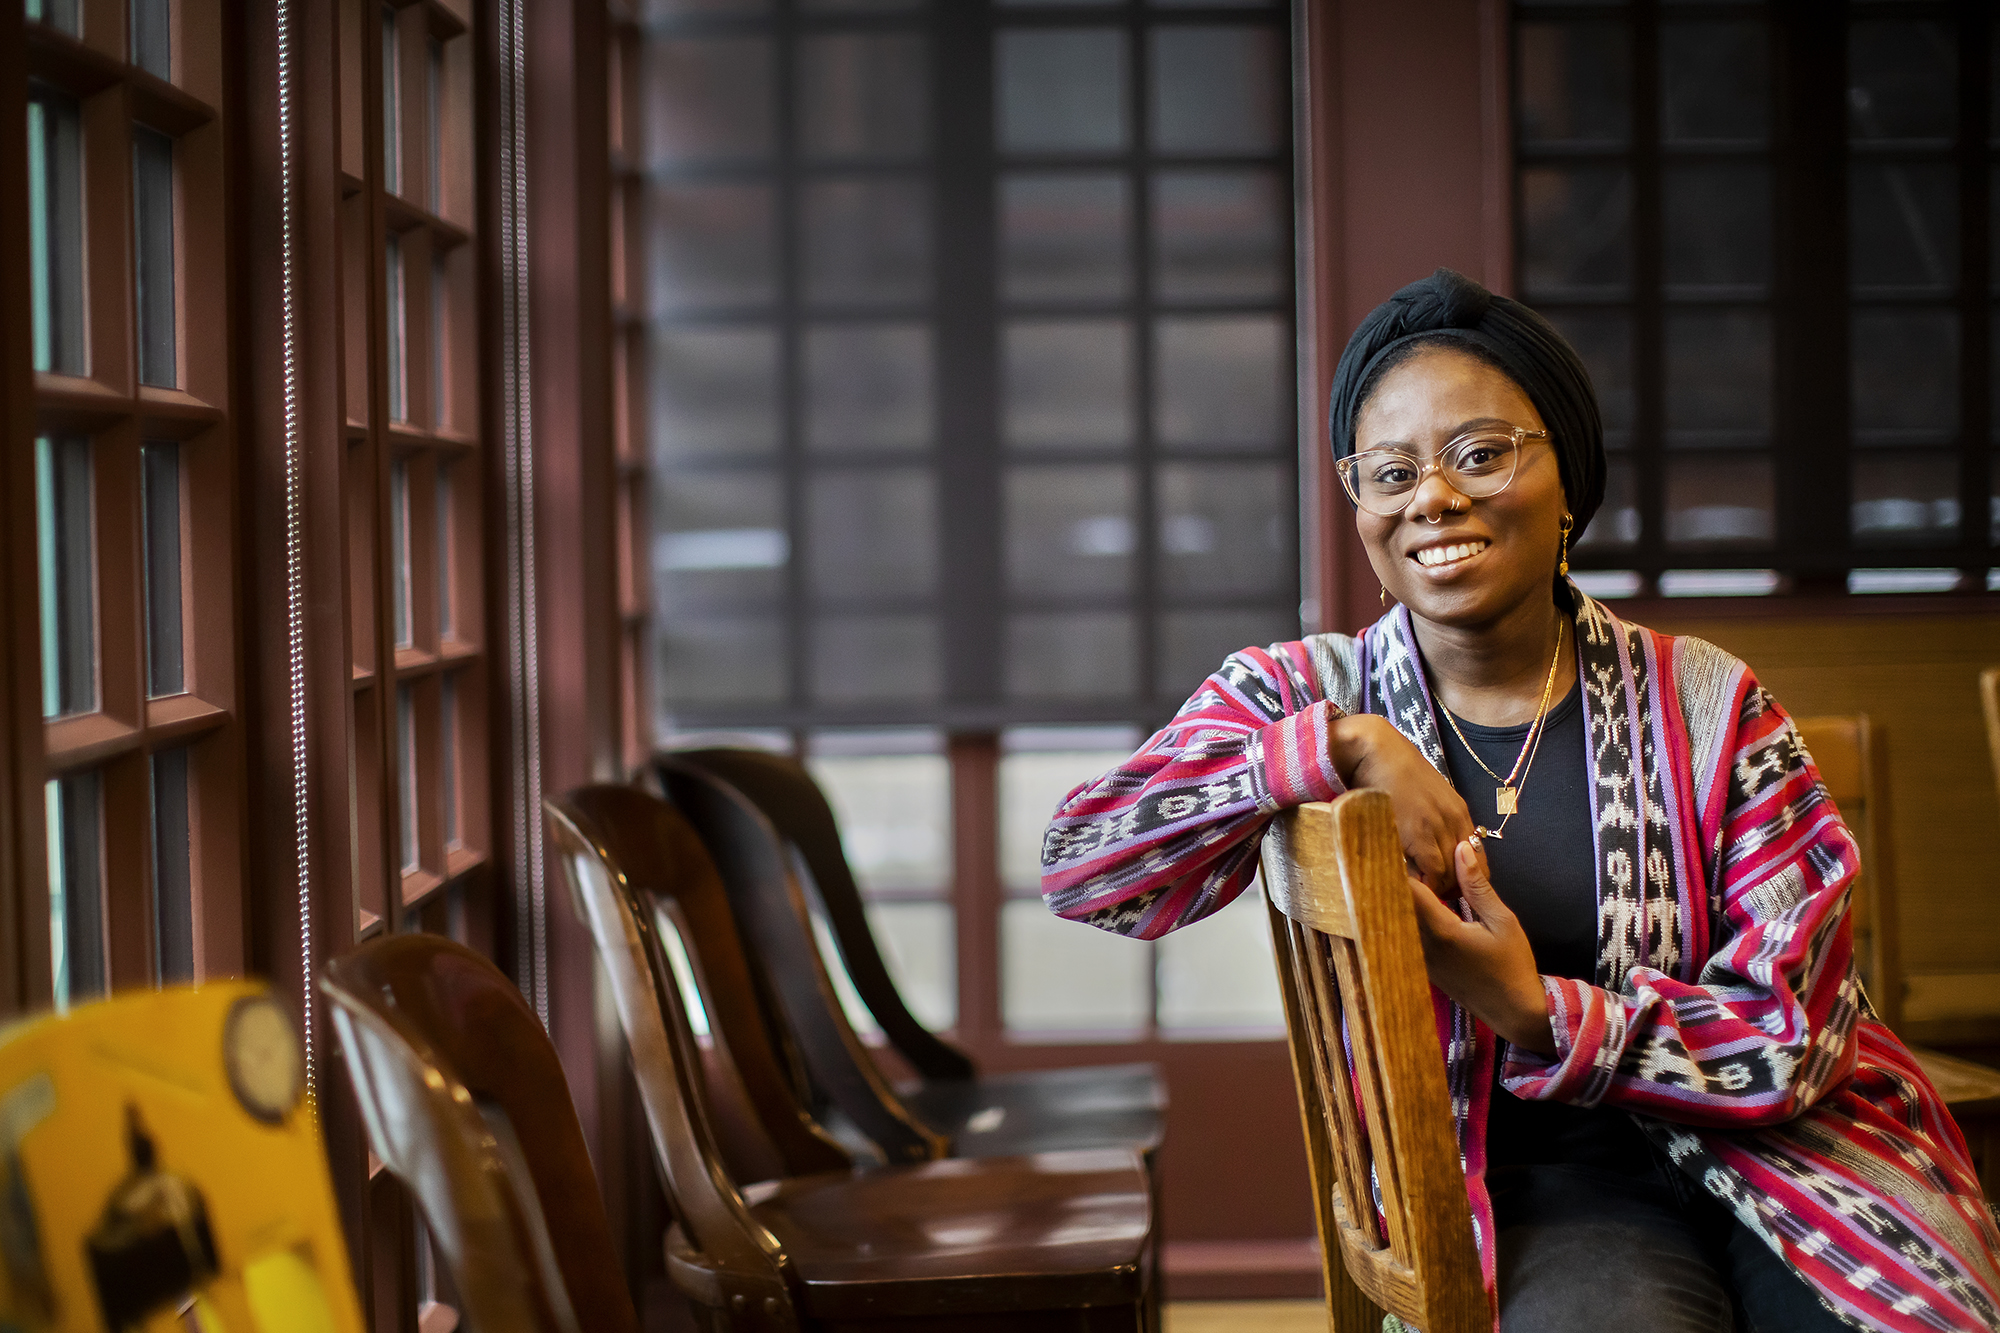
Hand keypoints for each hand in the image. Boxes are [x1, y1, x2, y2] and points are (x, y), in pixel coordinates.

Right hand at [1329, 714, 1475, 894]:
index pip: (1477, 859)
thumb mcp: (1421, 795)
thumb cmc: (1389, 770)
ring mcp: (1439, 827)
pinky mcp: (1419, 833)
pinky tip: (1410, 889)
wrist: (1375, 750)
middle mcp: (1454, 820)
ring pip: (1449, 876)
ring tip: (1418, 900)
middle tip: (1432, 903)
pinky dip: (1425, 886)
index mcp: (1458, 811)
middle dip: (1451, 890)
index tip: (1448, 892)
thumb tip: (1424, 846)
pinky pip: (1431, 872)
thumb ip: (1430, 820)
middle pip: (1467, 872)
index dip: (1464, 880)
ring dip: (1435, 891)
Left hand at [1408, 837, 1555, 1057]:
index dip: (1401, 867)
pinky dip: (1405, 918)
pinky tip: (1412, 905)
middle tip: (1392, 854)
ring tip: (1399, 874)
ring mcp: (1419, 961)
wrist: (1515, 1012)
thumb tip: (1460, 849)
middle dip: (1394, 880)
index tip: (1397, 846)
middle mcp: (1422, 947)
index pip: (1408, 892)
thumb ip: (1477, 886)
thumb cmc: (1513, 964)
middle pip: (1395, 906)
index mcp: (1441, 932)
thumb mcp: (1502, 921)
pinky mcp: (1422, 969)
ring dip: (1397, 899)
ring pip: (1397, 923)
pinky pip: (1405, 937)